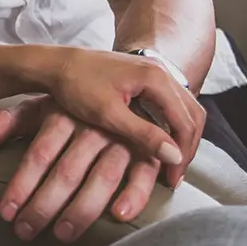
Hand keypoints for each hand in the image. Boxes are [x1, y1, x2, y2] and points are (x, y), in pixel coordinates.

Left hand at [0, 96, 161, 241]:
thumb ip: (9, 122)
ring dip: (83, 209)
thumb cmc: (73, 101)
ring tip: (62, 234)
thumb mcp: (40, 106)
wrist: (121, 79)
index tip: (6, 212)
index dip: (22, 184)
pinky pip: (142, 173)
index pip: (39, 153)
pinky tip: (118, 215)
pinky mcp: (147, 148)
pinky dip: (134, 194)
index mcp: (63, 115)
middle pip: (66, 170)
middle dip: (44, 205)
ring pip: (101, 176)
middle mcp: (91, 127)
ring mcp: (121, 138)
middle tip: (26, 231)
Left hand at [42, 48, 204, 186]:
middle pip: (191, 114)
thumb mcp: (108, 114)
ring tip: (171, 165)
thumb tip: (176, 156)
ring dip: (181, 136)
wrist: (55, 63)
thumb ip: (143, 134)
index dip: (182, 155)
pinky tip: (160, 144)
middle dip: (186, 148)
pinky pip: (170, 103)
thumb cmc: (77, 86)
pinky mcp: (145, 76)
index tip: (172, 181)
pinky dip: (171, 125)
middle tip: (174, 176)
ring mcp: (154, 71)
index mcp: (155, 77)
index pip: (185, 122)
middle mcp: (160, 70)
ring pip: (184, 108)